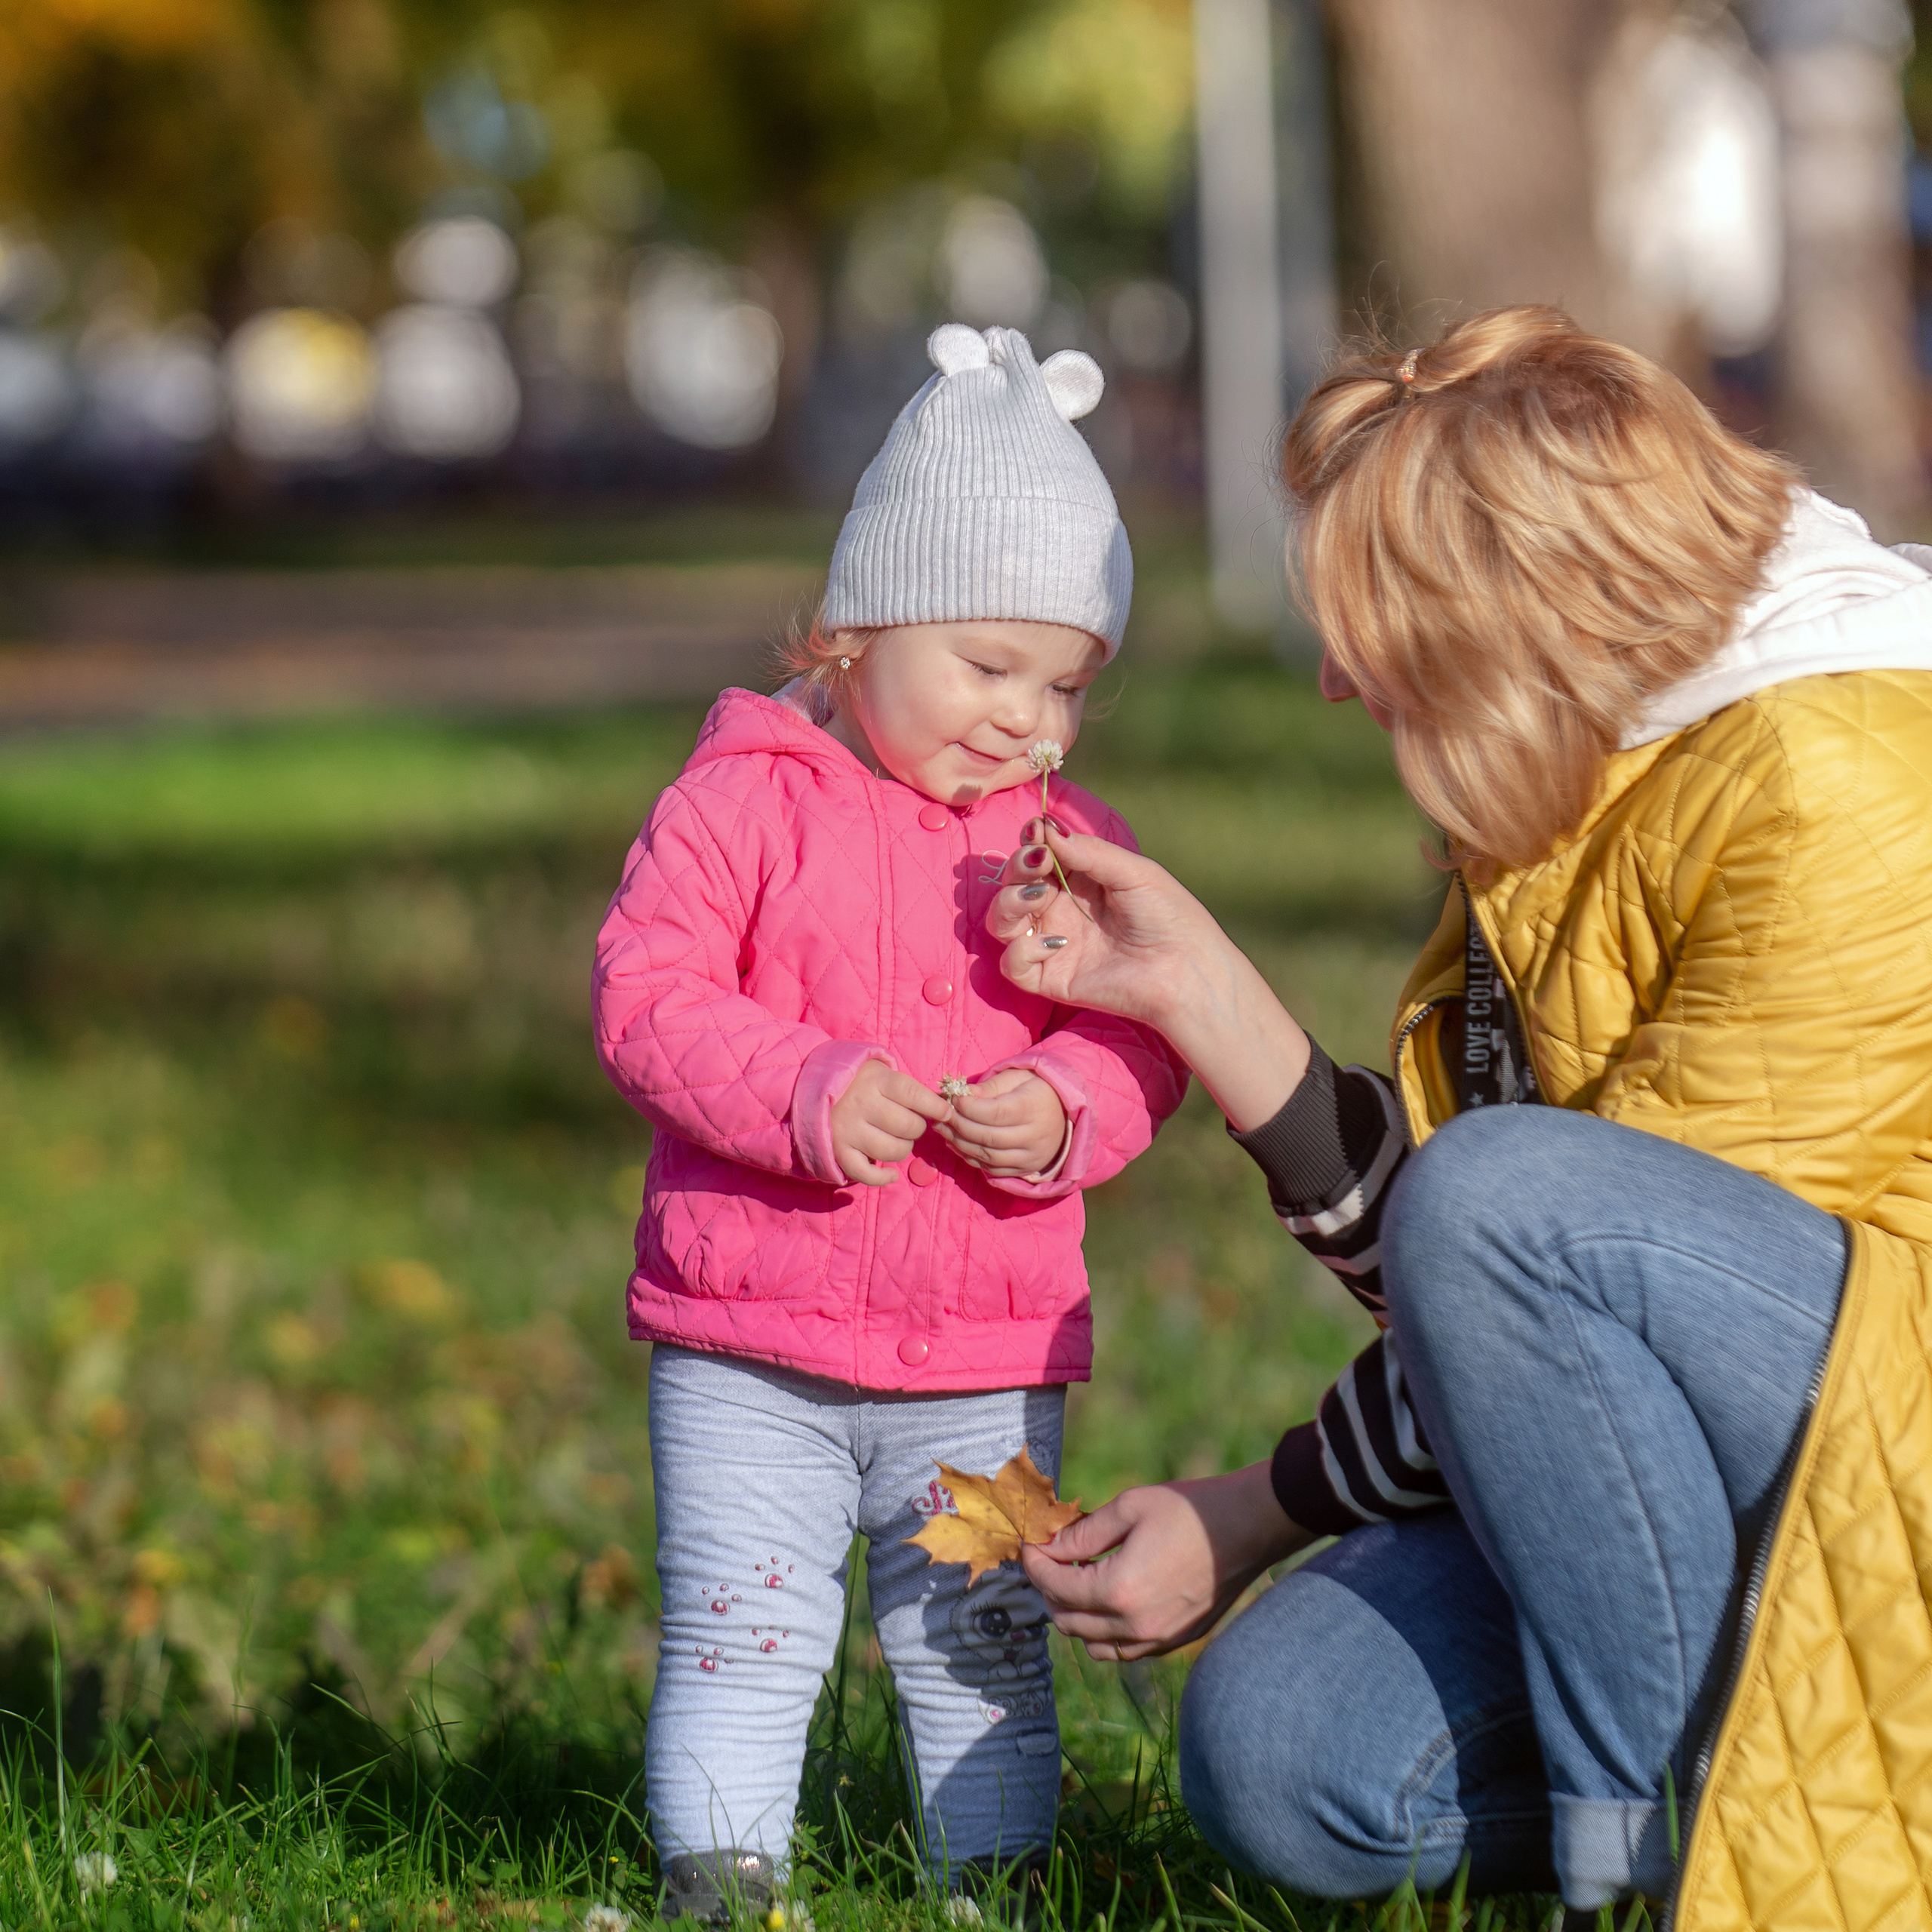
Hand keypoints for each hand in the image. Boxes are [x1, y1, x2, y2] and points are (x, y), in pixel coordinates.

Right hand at [830, 1061, 950, 1185]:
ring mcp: (848, 1129)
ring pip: (893, 1150)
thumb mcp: (880, 1071)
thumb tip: (943, 1108)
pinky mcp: (839, 1150)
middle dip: (917, 1129)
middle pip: (908, 1126)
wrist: (813, 1087)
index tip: (945, 1112)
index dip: (935, 1107)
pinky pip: (865, 1172)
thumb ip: (907, 1087)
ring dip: (903, 1149)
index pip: (914, 1095)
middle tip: (910, 1124)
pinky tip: (891, 1174)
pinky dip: (882, 1177)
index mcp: (875, 1080)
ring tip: (897, 1140)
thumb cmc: (859, 1081)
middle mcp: (862, 1104)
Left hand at [933, 1068, 1066, 1177]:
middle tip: (940, 1114)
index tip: (953, 1099)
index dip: (969, 1108)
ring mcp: (1030, 1157)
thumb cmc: (1036, 1089)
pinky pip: (991, 1169)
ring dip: (959, 1143)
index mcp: (1034, 1108)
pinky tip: (955, 1143)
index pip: (996, 1113)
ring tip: (943, 1128)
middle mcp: (1035, 1137)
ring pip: (987, 1156)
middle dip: (959, 1126)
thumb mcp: (1018, 1077)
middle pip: (988, 1137)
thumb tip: (963, 1096)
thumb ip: (991, 1086)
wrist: (1065, 1114)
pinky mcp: (1024, 1170)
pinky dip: (970, 1157)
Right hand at [986, 819, 1225, 1030]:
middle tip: (1039, 863)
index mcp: (1079, 881)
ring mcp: (1052, 944)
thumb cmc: (1169, 917)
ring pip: (1001, 921)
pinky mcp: (1051, 979)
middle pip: (1012, 884)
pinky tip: (1059, 943)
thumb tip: (1045, 827)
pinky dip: (1024, 949)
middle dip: (1017, 867)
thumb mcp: (1133, 872)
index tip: (1036, 832)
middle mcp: (1060, 910)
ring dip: (1009, 903)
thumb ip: (1088, 851)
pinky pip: (1012, 963)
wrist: (1187, 971)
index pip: (1037, 856)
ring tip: (1039, 897)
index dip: (1030, 842)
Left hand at [1019, 1461, 1312, 1660]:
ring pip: (1094, 1645)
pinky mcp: (1177, 1641)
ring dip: (1075, 1616)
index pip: (1056, 1588)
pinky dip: (1105, 1632)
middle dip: (1049, 1590)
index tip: (1030, 1545)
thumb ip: (1083, 1533)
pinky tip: (1110, 1598)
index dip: (1035, 1565)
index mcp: (1118, 1591)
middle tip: (1049, 1559)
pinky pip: (1125, 1650)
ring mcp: (1158, 1640)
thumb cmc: (1189, 1510)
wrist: (1248, 1527)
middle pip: (1068, 1622)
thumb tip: (1050, 1546)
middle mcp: (1135, 1627)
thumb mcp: (1129, 1507)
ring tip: (1078, 1580)